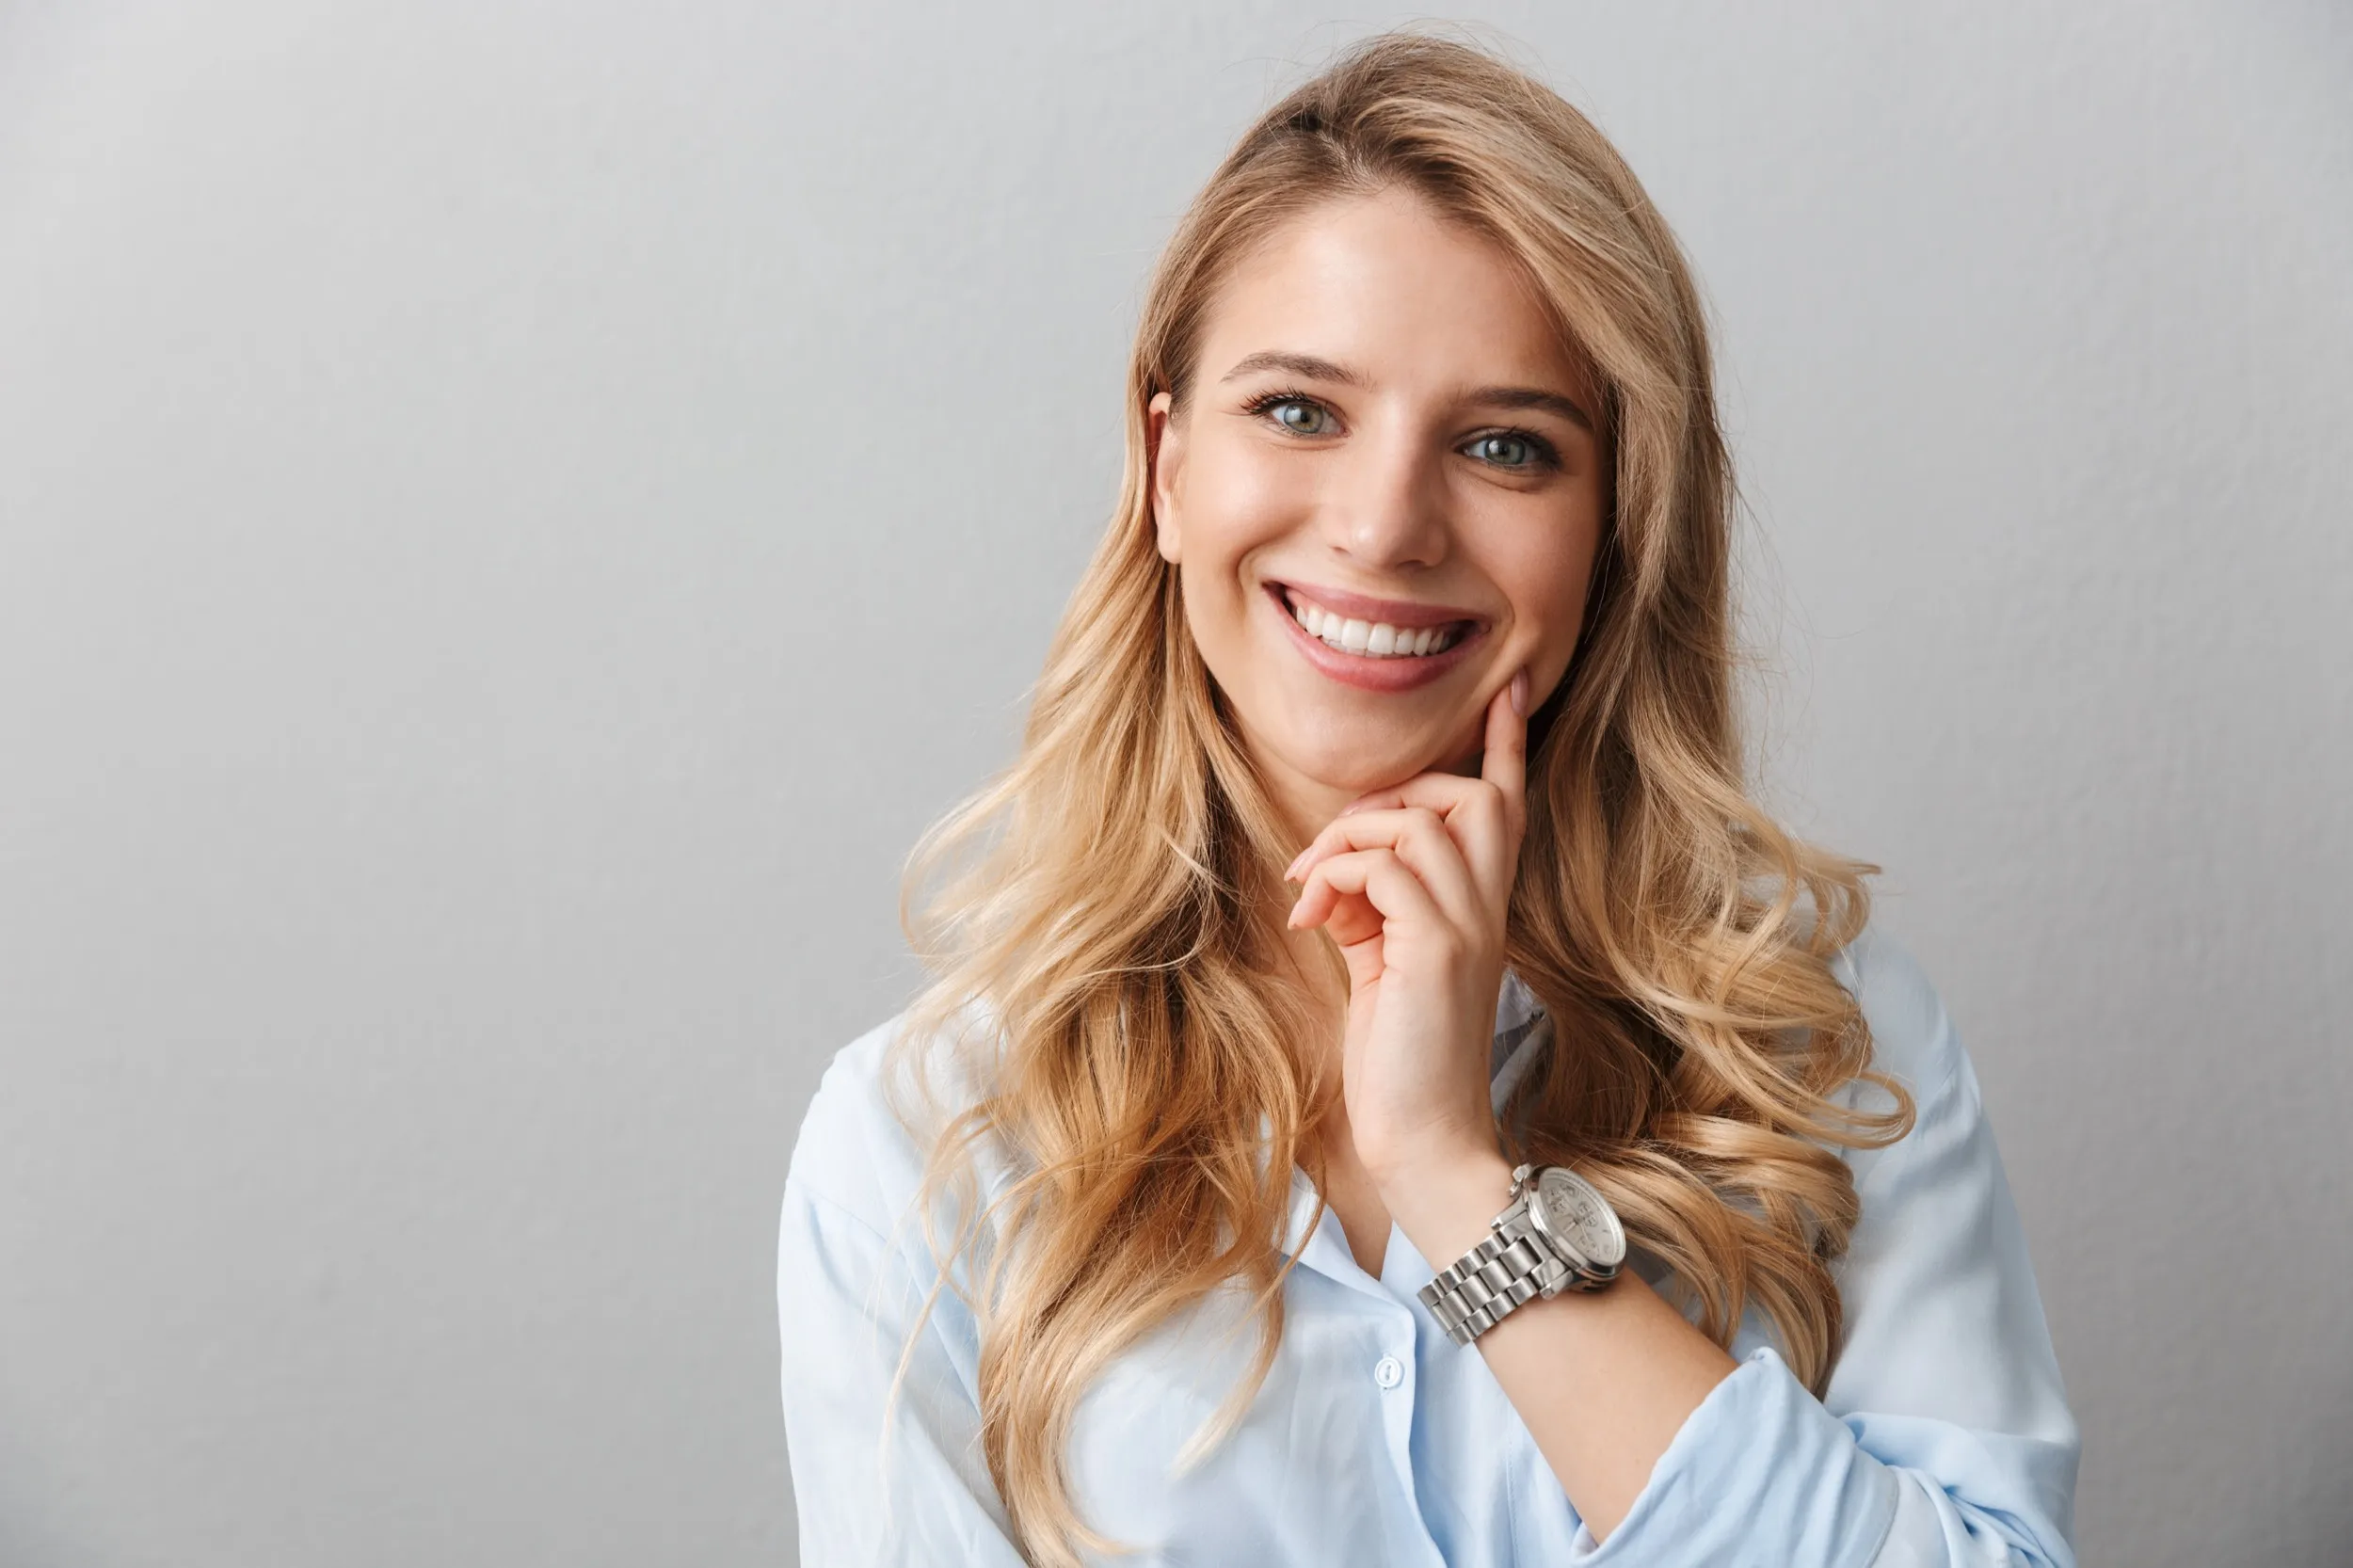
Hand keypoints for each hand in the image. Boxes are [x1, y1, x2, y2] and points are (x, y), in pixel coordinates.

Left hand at [1282, 666, 1531, 1186]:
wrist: (1424, 1139)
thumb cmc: (1401, 1058)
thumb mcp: (1386, 963)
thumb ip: (1376, 906)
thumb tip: (1336, 869)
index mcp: (1482, 907)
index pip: (1506, 805)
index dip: (1507, 744)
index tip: (1512, 688)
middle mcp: (1489, 907)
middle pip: (1469, 793)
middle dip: (1392, 797)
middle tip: (1332, 852)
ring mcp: (1469, 925)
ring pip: (1419, 820)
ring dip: (1345, 840)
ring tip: (1309, 892)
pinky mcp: (1436, 949)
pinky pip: (1387, 864)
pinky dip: (1338, 875)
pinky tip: (1311, 918)